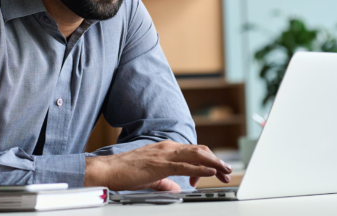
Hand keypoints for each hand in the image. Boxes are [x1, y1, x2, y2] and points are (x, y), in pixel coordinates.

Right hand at [84, 140, 231, 190]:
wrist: (109, 170)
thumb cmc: (126, 172)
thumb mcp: (151, 177)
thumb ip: (166, 182)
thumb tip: (177, 188)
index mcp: (165, 149)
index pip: (193, 152)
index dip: (208, 161)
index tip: (215, 172)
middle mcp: (167, 147)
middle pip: (199, 151)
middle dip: (216, 161)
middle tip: (227, 171)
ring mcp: (164, 154)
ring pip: (196, 155)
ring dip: (213, 163)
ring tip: (225, 170)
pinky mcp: (160, 164)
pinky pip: (185, 165)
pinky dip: (201, 168)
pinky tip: (210, 172)